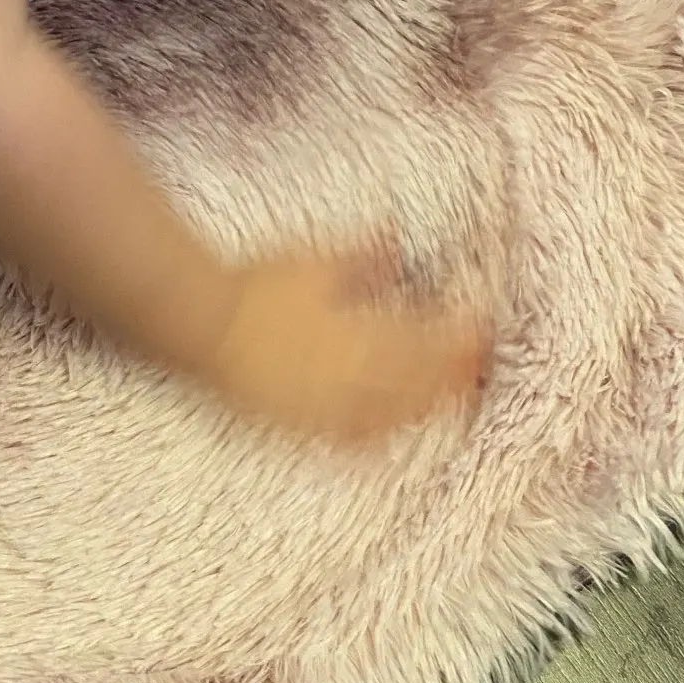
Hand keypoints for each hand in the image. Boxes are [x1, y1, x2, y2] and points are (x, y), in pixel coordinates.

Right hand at [204, 248, 488, 445]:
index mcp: (361, 334)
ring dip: (427, 408)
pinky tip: (391, 435)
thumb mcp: (316, 258)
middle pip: (420, 387)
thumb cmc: (255, 286)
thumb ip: (363, 254)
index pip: (428, 342)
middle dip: (455, 378)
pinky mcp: (302, 427)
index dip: (461, 338)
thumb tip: (395, 241)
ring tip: (448, 400)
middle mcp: (352, 378)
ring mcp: (329, 408)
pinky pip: (352, 441)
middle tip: (478, 368)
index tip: (481, 326)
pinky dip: (381, 436)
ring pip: (394, 418)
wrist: (202, 322)